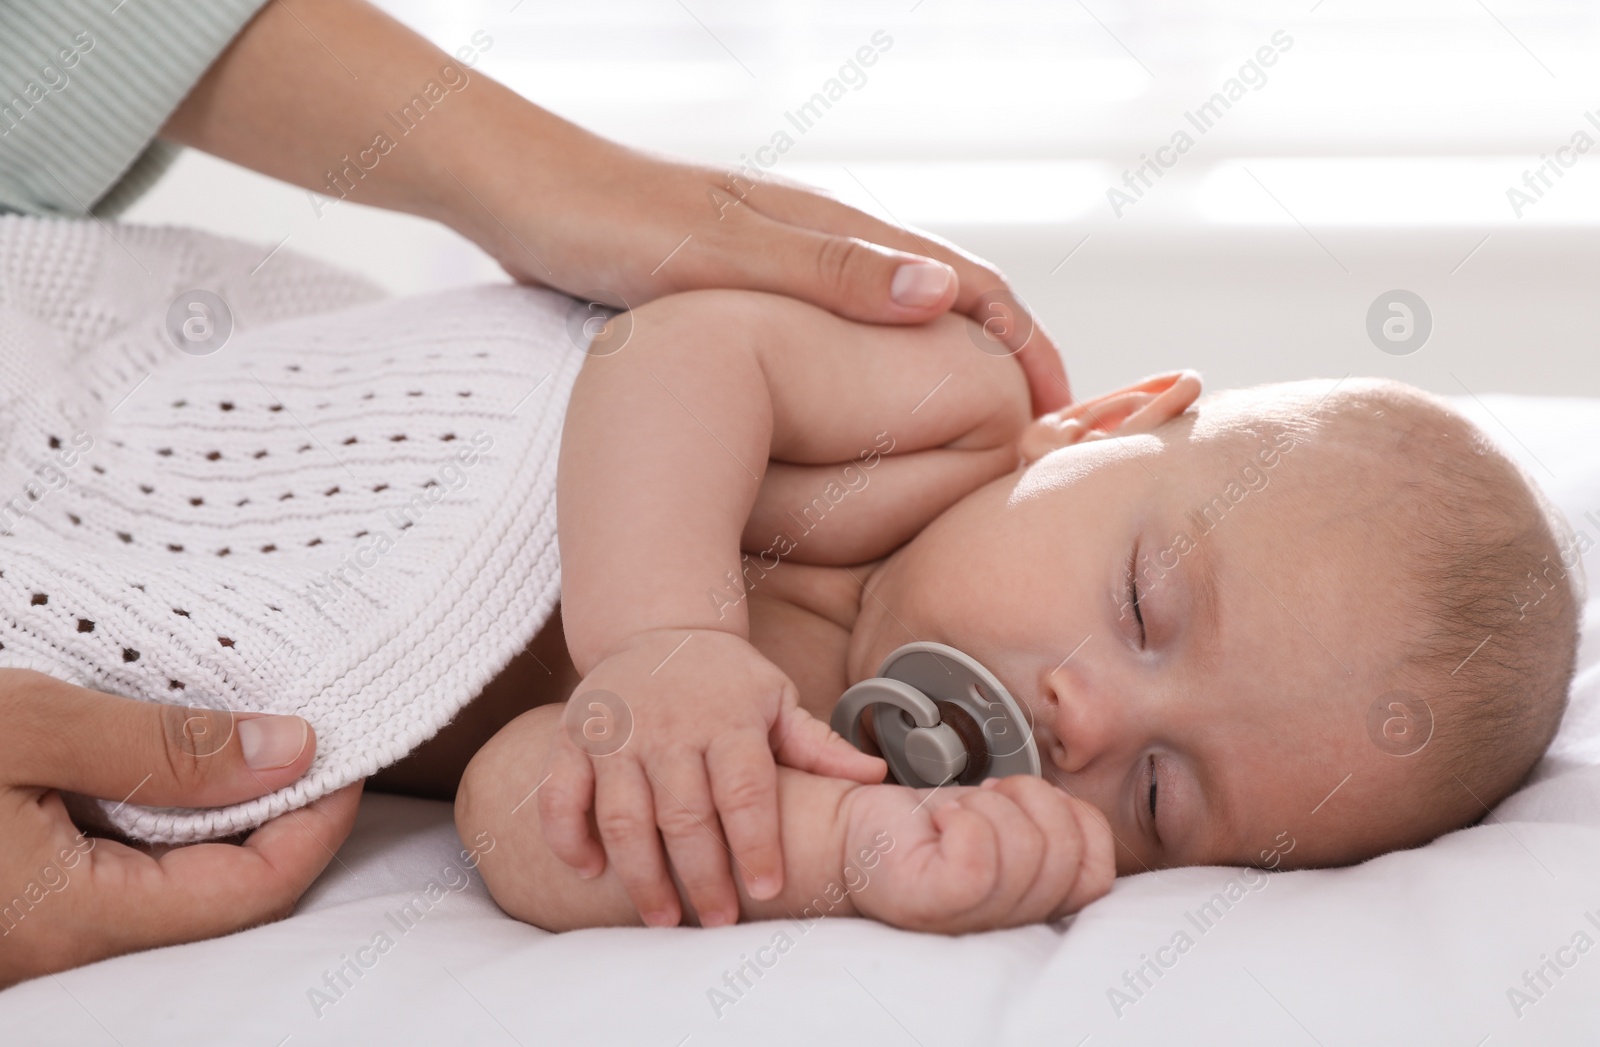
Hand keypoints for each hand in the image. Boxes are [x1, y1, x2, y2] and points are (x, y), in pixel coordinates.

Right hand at [0, 670, 360, 988]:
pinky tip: (167, 759)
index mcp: (75, 919)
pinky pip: (119, 868)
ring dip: (219, 812)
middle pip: (223, 894)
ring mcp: (38, 928)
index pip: (254, 892)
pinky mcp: (22, 899)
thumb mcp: (35, 729)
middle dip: (279, 814)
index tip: (344, 751)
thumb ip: (165, 748)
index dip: (317, 821)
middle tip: (307, 735)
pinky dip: (161, 815)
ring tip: (244, 735)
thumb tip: (290, 751)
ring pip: (172, 882)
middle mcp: (61, 943)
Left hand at [160, 0, 1071, 414]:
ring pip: (893, 324)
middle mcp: (819, 246)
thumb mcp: (718, 255)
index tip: (1059, 419)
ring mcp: (783, 266)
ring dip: (943, 377)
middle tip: (1031, 449)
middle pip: (945, 304)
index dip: (1023, 347)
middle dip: (1000, 367)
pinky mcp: (742, 289)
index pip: (967, 285)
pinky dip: (878, 378)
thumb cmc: (602, 220)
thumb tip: (949, 298)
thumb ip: (829, 276)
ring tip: (967, 447)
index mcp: (830, 234)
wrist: (510, 189)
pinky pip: (837, 339)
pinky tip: (861, 420)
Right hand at [538, 628, 884, 928]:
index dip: (757, 844)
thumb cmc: (726, 678)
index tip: (768, 890)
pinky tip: (590, 872)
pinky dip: (568, 838)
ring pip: (622, 817)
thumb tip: (877, 777)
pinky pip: (560, 796)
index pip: (745, 792)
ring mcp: (615, 733)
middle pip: (684, 816)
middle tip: (720, 922)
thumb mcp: (777, 698)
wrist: (655, 627)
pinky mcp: (572, 738)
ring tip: (663, 919)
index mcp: (728, 718)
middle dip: (703, 878)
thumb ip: (818, 746)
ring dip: (641, 875)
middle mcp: (669, 726)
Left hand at [843, 775, 1113, 933]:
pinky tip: (939, 820)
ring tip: (957, 812)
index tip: (1024, 802)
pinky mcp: (934, 901)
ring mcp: (971, 918)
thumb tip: (1074, 812)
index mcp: (1036, 903)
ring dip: (990, 804)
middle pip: (1066, 852)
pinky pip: (979, 853)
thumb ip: (1054, 824)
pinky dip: (963, 816)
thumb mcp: (1007, 816)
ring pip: (1027, 848)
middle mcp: (1009, 923)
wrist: (851, 828)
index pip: (1100, 873)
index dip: (1074, 819)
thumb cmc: (926, 823)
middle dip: (1029, 798)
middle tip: (984, 799)